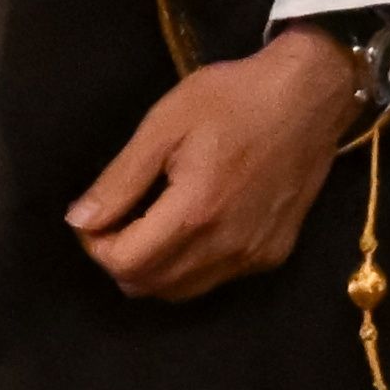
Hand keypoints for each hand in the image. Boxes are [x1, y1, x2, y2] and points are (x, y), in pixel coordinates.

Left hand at [67, 30, 365, 304]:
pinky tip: (188, 224)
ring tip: (147, 221)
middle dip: (119, 259)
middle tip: (114, 218)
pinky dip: (188, 265)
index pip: (127, 264)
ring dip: (152, 267)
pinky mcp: (274, 255)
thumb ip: (121, 180)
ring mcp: (255, 257)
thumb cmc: (232, 100)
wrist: (309, 98)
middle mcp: (228, 248)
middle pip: (151, 286)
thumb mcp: (164, 126)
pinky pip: (216, 279)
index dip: (96, 246)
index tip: (91, 216)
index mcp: (197, 213)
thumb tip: (80, 220)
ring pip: (183, 291)